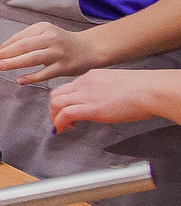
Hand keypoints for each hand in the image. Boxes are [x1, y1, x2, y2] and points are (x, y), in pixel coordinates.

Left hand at [0, 19, 106, 85]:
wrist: (90, 48)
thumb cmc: (62, 42)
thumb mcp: (46, 33)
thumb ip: (27, 40)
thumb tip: (2, 51)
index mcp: (43, 28)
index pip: (20, 38)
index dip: (4, 47)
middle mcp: (51, 38)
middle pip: (24, 46)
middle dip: (5, 54)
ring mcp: (58, 53)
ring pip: (33, 58)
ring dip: (14, 63)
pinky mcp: (65, 66)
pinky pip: (45, 73)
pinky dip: (32, 77)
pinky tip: (20, 80)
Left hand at [50, 69, 180, 131]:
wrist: (151, 91)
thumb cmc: (144, 89)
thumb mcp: (118, 84)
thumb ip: (105, 91)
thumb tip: (104, 101)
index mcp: (92, 76)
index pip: (69, 87)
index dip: (65, 100)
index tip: (68, 109)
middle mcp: (85, 83)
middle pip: (57, 94)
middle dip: (54, 108)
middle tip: (60, 119)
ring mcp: (85, 95)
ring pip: (56, 103)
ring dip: (54, 116)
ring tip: (61, 126)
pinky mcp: (90, 108)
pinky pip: (65, 114)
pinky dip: (59, 122)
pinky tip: (63, 129)